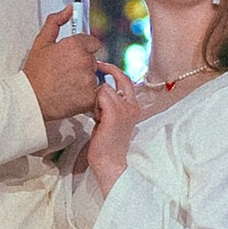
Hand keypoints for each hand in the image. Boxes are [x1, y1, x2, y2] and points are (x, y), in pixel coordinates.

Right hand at [23, 13, 102, 127]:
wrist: (31, 100)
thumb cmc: (35, 74)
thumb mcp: (41, 43)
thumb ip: (55, 22)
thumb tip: (68, 9)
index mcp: (74, 45)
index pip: (92, 42)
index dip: (82, 49)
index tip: (71, 57)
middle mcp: (84, 61)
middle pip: (92, 60)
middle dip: (82, 65)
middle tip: (65, 73)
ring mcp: (89, 80)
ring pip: (94, 76)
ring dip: (84, 80)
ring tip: (66, 85)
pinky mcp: (91, 97)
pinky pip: (95, 92)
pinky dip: (86, 95)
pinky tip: (71, 95)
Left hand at [86, 68, 147, 184]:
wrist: (110, 162)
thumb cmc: (106, 144)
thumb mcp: (111, 120)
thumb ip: (109, 105)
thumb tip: (98, 90)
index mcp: (134, 106)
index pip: (126, 79)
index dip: (113, 70)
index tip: (101, 66)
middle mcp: (132, 106)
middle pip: (116, 79)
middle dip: (105, 75)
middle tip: (96, 71)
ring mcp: (124, 109)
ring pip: (104, 88)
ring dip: (95, 100)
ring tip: (96, 116)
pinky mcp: (114, 114)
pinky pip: (100, 96)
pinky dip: (94, 105)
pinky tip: (95, 118)